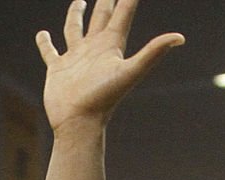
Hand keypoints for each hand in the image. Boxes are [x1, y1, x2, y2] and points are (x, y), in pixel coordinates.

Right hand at [36, 0, 183, 132]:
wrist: (79, 123)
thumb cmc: (103, 99)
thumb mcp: (130, 72)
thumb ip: (153, 53)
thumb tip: (180, 38)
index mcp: (111, 46)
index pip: (123, 13)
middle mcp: (94, 49)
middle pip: (102, 16)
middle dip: (106, 0)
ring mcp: (75, 58)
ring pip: (75, 29)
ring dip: (77, 15)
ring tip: (79, 1)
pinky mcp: (57, 69)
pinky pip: (50, 51)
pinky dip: (45, 43)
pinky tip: (43, 34)